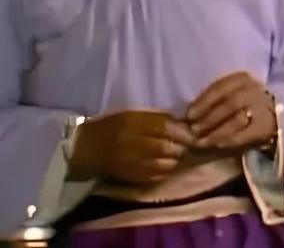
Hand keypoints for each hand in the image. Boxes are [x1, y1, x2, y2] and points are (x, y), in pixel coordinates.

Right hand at [68, 110, 194, 184]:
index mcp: (130, 122)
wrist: (81, 149)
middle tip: (189, 145)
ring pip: (161, 164)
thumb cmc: (109, 127)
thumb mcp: (130, 115)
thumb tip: (181, 123)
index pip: (163, 126)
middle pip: (165, 146)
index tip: (193, 132)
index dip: (181, 131)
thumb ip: (155, 118)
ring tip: (179, 156)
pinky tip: (167, 167)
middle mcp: (129, 142)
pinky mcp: (126, 176)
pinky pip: (152, 177)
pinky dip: (164, 172)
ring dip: (175, 160)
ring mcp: (127, 162)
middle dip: (181, 147)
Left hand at [186, 72, 277, 155]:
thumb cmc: (240, 106)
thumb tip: (184, 115)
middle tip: (193, 130)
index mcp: (242, 79)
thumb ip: (210, 103)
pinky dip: (231, 140)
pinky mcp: (267, 126)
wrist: (268, 118)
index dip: (204, 101)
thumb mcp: (227, 96)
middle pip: (231, 102)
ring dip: (217, 132)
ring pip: (239, 118)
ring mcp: (263, 108)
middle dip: (209, 117)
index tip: (188, 115)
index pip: (221, 87)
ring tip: (201, 142)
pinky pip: (247, 134)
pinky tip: (218, 146)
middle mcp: (255, 90)